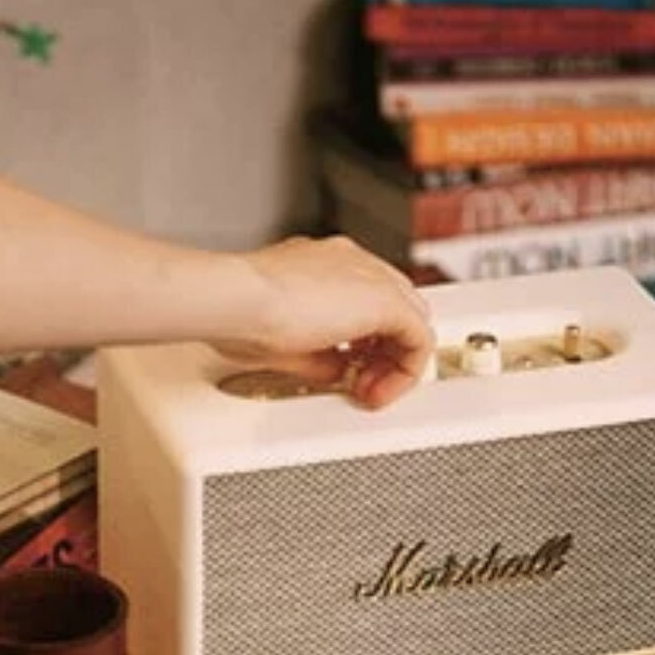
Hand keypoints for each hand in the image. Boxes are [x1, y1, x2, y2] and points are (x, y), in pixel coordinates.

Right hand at [209, 237, 432, 408]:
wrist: (236, 298)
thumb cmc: (237, 313)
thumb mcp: (282, 341)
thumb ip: (320, 355)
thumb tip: (336, 370)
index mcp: (321, 265)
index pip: (362, 300)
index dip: (361, 342)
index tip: (344, 369)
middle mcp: (349, 263)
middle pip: (394, 307)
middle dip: (382, 352)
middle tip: (361, 384)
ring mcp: (368, 275)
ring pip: (411, 319)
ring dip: (395, 361)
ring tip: (370, 391)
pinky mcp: (384, 298)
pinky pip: (419, 337)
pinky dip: (406, 370)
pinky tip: (381, 390)